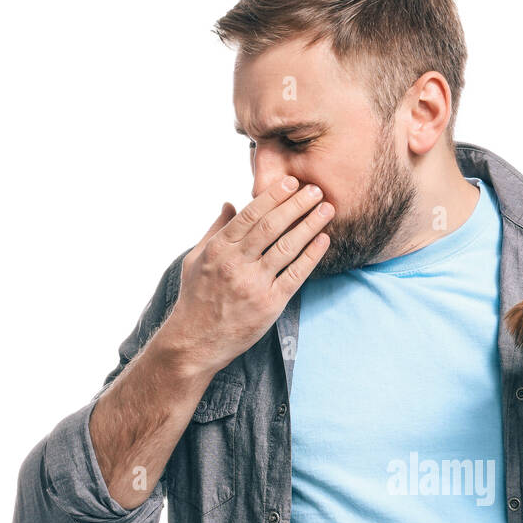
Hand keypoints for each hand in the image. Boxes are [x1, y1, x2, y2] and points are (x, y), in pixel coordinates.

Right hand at [158, 178, 334, 376]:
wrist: (196, 341)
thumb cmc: (196, 298)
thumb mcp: (195, 258)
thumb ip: (215, 230)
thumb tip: (229, 203)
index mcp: (219, 249)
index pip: (250, 214)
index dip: (273, 195)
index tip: (291, 182)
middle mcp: (236, 264)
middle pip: (272, 226)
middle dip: (296, 204)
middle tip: (316, 189)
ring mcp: (253, 284)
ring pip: (287, 247)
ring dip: (310, 225)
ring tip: (326, 209)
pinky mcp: (269, 304)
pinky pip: (295, 275)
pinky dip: (311, 256)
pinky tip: (323, 240)